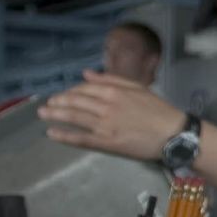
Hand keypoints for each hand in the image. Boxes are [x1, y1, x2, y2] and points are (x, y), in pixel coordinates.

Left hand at [38, 70, 184, 160]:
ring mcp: (104, 125)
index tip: (64, 95)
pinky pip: (80, 138)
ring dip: (55, 115)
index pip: (84, 89)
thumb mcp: (138, 88)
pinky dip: (64, 135)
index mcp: (114, 91)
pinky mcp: (106, 142)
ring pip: (73, 118)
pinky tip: (52, 133)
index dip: (71, 91)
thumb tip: (87, 74)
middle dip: (58, 102)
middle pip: (74, 102)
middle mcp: (106, 106)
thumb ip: (111, 79)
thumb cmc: (159, 110)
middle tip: (47, 105)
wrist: (173, 134)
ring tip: (43, 114)